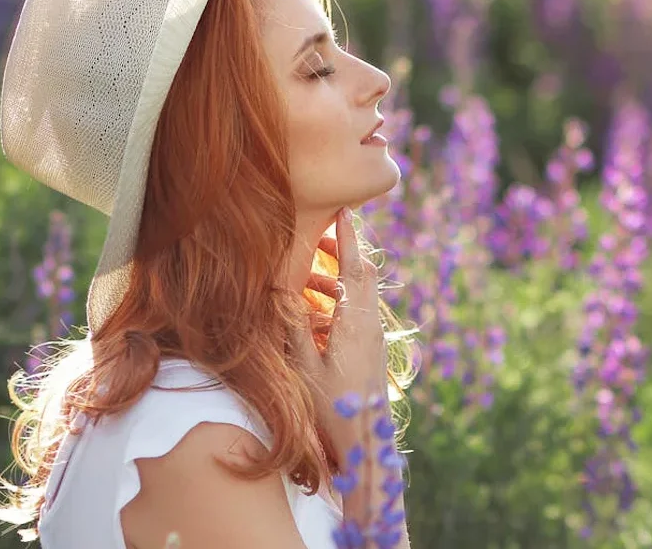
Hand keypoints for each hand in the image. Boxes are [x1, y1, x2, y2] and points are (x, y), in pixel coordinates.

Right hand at [290, 207, 387, 458]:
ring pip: (357, 293)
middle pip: (361, 274)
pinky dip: (337, 300)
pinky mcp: (371, 348)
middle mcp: (369, 324)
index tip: (342, 210)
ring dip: (334, 279)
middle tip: (316, 237)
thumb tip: (279, 292)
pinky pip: (356, 311)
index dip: (348, 237)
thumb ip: (293, 327)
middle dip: (341, 251)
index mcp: (354, 323)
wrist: (366, 442)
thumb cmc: (332, 407)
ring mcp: (373, 336)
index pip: (354, 268)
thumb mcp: (305, 367)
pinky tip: (315, 313)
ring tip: (304, 279)